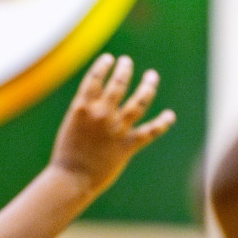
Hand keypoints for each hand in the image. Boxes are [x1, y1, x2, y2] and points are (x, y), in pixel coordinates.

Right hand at [49, 54, 174, 198]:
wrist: (72, 178)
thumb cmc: (67, 154)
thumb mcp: (72, 124)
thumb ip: (86, 110)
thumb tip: (100, 99)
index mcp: (83, 106)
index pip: (95, 78)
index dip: (103, 66)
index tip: (109, 59)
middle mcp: (101, 114)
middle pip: (118, 84)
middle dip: (124, 70)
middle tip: (127, 62)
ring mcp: (116, 129)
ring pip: (138, 102)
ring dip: (147, 87)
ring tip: (152, 76)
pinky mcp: (127, 145)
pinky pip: (149, 132)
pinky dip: (162, 123)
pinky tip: (170, 115)